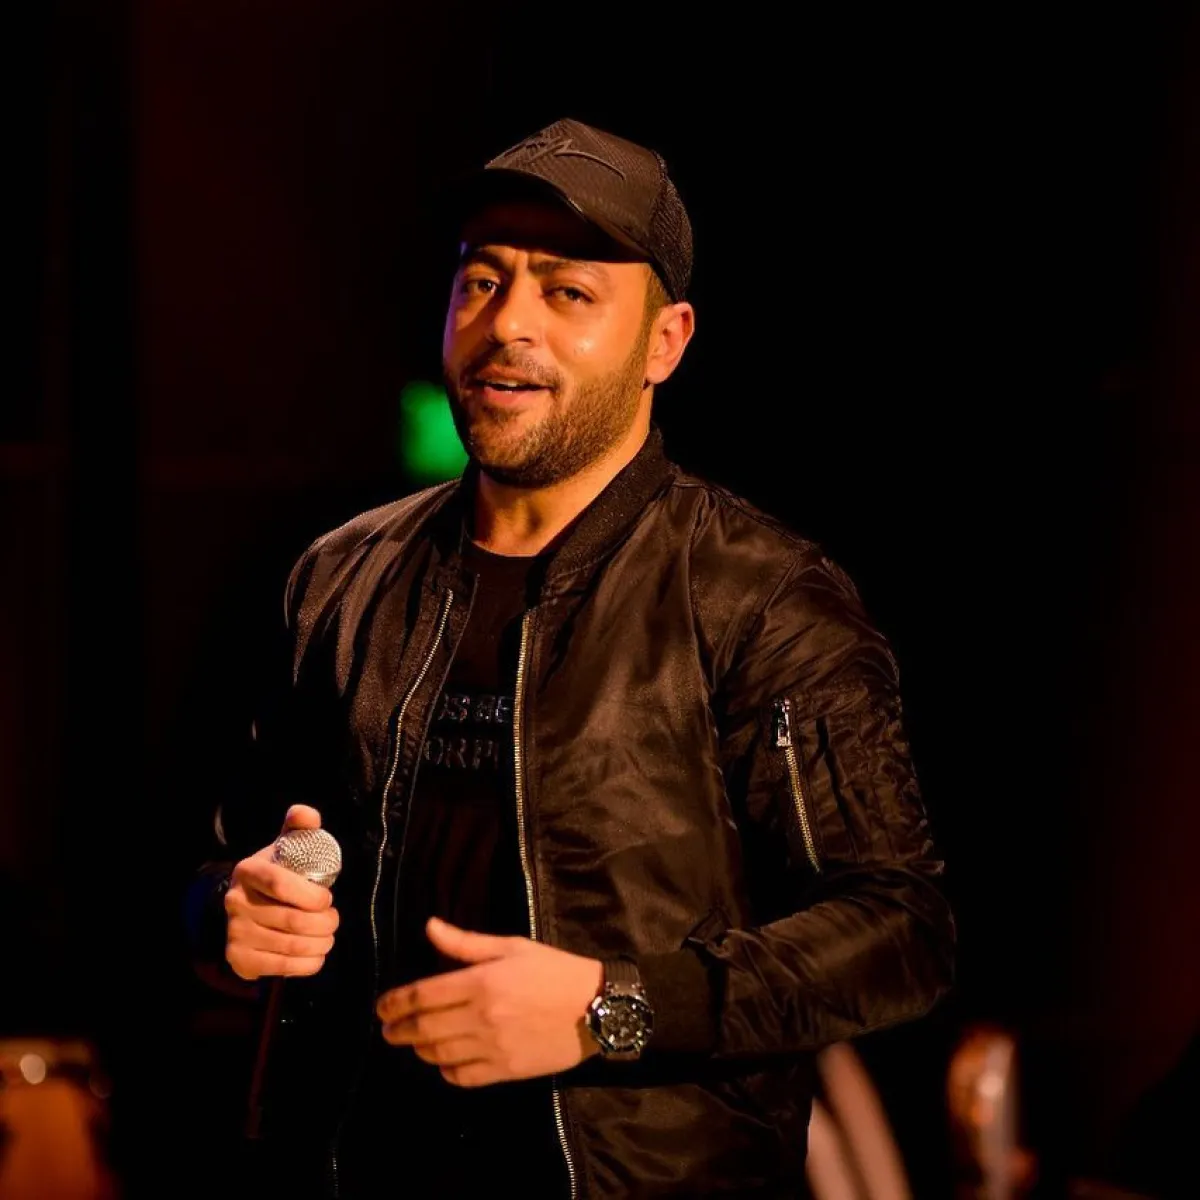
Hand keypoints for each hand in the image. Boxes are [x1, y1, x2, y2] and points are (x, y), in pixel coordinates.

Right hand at [224, 804, 339, 979]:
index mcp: (248, 871)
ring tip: (328, 935)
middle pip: (293, 920)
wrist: (246, 908)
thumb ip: (300, 826)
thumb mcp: (285, 847)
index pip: (281, 884)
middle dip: (326, 923)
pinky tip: (316, 954)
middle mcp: (235, 902)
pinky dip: (309, 964)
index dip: (313, 896)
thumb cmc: (276, 874)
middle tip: (334, 919)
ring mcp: (235, 932)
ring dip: (321, 943)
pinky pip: (283, 967)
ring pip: (292, 946)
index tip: (328, 898)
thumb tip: (307, 813)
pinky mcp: (239, 959)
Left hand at [376, 917, 603, 1086]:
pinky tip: (444, 1062)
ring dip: (419, 1050)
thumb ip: (466, 943)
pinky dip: (446, 1071)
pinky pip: (463, 1077)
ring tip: (414, 1043)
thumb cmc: (554, 970)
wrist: (597, 1007)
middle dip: (399, 1030)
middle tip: (388, 1030)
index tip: (382, 1007)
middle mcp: (482, 1017)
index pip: (423, 996)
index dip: (396, 1003)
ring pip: (439, 1055)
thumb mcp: (512, 947)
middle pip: (424, 1029)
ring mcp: (493, 1047)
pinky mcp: (505, 1070)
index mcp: (482, 982)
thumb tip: (429, 927)